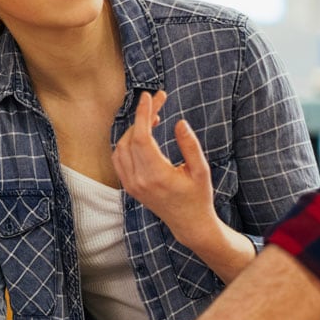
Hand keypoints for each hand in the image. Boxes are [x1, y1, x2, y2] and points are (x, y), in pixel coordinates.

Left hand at [113, 90, 217, 248]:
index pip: (141, 137)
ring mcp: (131, 185)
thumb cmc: (198, 196)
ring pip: (121, 147)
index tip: (148, 96)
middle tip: (159, 101)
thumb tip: (179, 122)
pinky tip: (142, 134)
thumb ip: (190, 146)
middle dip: (142, 116)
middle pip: (131, 138)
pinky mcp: (129, 187)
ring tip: (153, 118)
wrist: (189, 224)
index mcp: (156, 176)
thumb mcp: (201, 170)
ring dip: (134, 129)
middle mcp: (139, 180)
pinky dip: (126, 142)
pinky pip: (119, 158)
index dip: (142, 114)